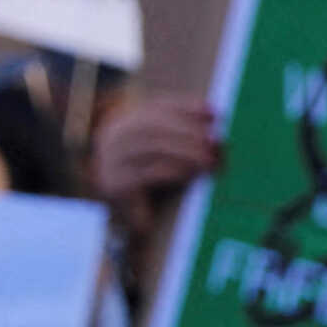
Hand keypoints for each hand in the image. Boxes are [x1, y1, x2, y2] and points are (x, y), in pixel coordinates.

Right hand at [94, 94, 217, 237]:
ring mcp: (110, 161)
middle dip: (190, 132)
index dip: (187, 108)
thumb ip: (185, 133)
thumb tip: (215, 115)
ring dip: (186, 151)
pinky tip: (191, 172)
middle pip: (154, 126)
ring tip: (209, 159)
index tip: (214, 114)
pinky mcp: (115, 185)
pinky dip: (173, 170)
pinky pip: (147, 174)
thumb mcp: (167, 151)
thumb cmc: (152, 179)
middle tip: (216, 141)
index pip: (157, 107)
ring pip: (151, 148)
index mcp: (124, 121)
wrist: (125, 220)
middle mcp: (112, 137)